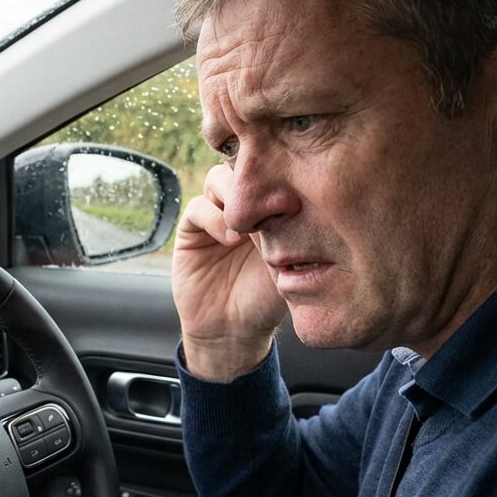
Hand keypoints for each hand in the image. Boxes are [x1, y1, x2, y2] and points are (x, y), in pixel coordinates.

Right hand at [171, 164, 287, 380]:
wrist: (234, 331)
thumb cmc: (268, 300)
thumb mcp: (292, 262)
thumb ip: (294, 229)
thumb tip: (304, 197)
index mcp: (269, 206)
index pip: (272, 170)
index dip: (283, 173)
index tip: (299, 192)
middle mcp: (241, 205)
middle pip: (244, 165)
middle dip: (258, 179)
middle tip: (277, 203)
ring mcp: (215, 215)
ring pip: (219, 178)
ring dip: (235, 195)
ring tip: (251, 226)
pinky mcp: (192, 230)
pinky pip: (199, 207)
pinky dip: (214, 217)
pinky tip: (232, 239)